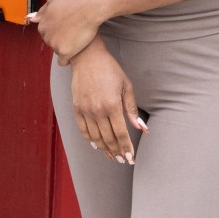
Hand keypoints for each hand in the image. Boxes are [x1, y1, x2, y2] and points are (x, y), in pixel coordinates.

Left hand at [26, 0, 100, 64]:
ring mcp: (54, 44)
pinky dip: (68, 59)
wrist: (88, 7)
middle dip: (60, 40)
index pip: (46, 34)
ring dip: (65, 48)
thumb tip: (31, 19)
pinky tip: (75, 51)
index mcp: (42, 25)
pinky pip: (63, 62)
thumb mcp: (53, 1)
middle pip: (52, 44)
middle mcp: (46, 36)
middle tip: (73, 32)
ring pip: (58, 52)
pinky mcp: (64, 52)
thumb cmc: (73, 2)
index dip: (57, 31)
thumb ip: (42, 12)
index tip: (66, 27)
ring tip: (76, 39)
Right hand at [69, 38, 146, 162]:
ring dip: (104, 149)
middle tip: (123, 160)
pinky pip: (83, 130)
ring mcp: (85, 110)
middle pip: (108, 139)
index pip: (121, 134)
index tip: (130, 157)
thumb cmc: (110, 69)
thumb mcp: (126, 86)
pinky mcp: (77, 108)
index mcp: (112, 105)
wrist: (87, 57)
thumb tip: (141, 127)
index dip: (126, 147)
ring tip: (112, 156)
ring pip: (95, 138)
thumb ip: (131, 108)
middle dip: (117, 151)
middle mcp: (98, 111)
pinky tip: (96, 145)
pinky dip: (90, 140)